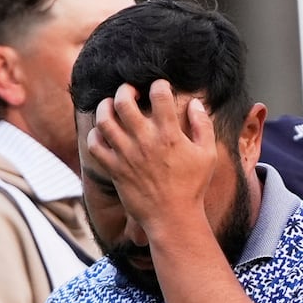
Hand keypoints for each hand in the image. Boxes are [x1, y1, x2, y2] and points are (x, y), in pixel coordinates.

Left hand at [87, 79, 219, 245]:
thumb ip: (202, 125)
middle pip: (123, 101)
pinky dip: (95, 135)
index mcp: (168, 134)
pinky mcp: (115, 169)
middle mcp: (144, 141)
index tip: (159, 88)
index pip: (159, 94)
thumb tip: (194, 103)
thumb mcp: (207, 154)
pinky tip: (104, 133)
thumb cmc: (192, 186)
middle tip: (131, 92)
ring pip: (104, 120)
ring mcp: (126, 155)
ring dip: (105, 107)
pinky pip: (95, 145)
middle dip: (126, 89)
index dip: (159, 84)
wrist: (173, 217)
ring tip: (111, 106)